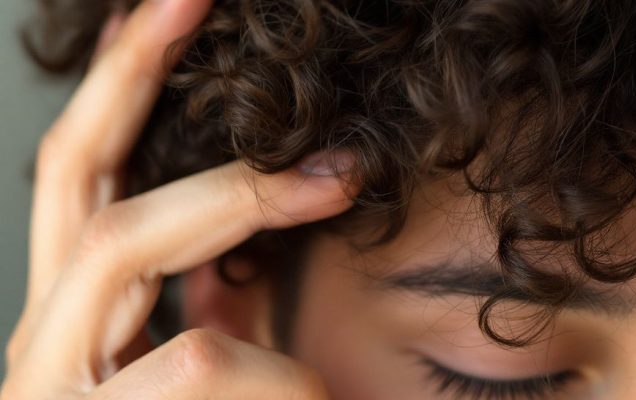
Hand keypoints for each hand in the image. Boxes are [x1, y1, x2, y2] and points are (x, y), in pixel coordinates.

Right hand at [1, 0, 353, 397]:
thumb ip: (224, 302)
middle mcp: (45, 337)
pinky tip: (315, 393)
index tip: (172, 13)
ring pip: (120, 240)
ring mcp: (45, 384)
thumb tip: (247, 224)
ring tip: (342, 180)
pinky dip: (281, 374)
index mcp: (81, 316)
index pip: (87, 178)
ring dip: (248, 199)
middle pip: (68, 170)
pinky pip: (201, 360)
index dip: (119, 87)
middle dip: (129, 72)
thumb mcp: (229, 369)